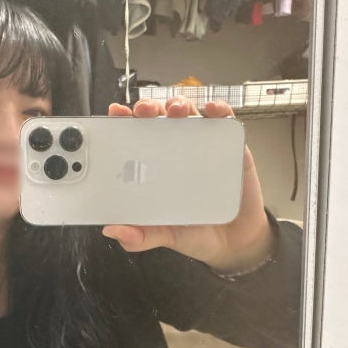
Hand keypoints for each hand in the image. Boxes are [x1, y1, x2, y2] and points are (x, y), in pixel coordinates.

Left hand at [102, 97, 275, 273]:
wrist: (234, 243)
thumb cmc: (196, 233)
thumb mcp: (164, 235)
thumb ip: (140, 235)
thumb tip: (112, 231)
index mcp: (155, 167)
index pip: (136, 136)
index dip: (125, 120)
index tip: (116, 112)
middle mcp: (176, 151)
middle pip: (159, 118)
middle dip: (149, 107)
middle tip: (144, 111)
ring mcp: (203, 147)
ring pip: (188, 113)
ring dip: (179, 104)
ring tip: (175, 111)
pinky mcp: (231, 148)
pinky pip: (224, 122)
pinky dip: (219, 111)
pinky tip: (212, 110)